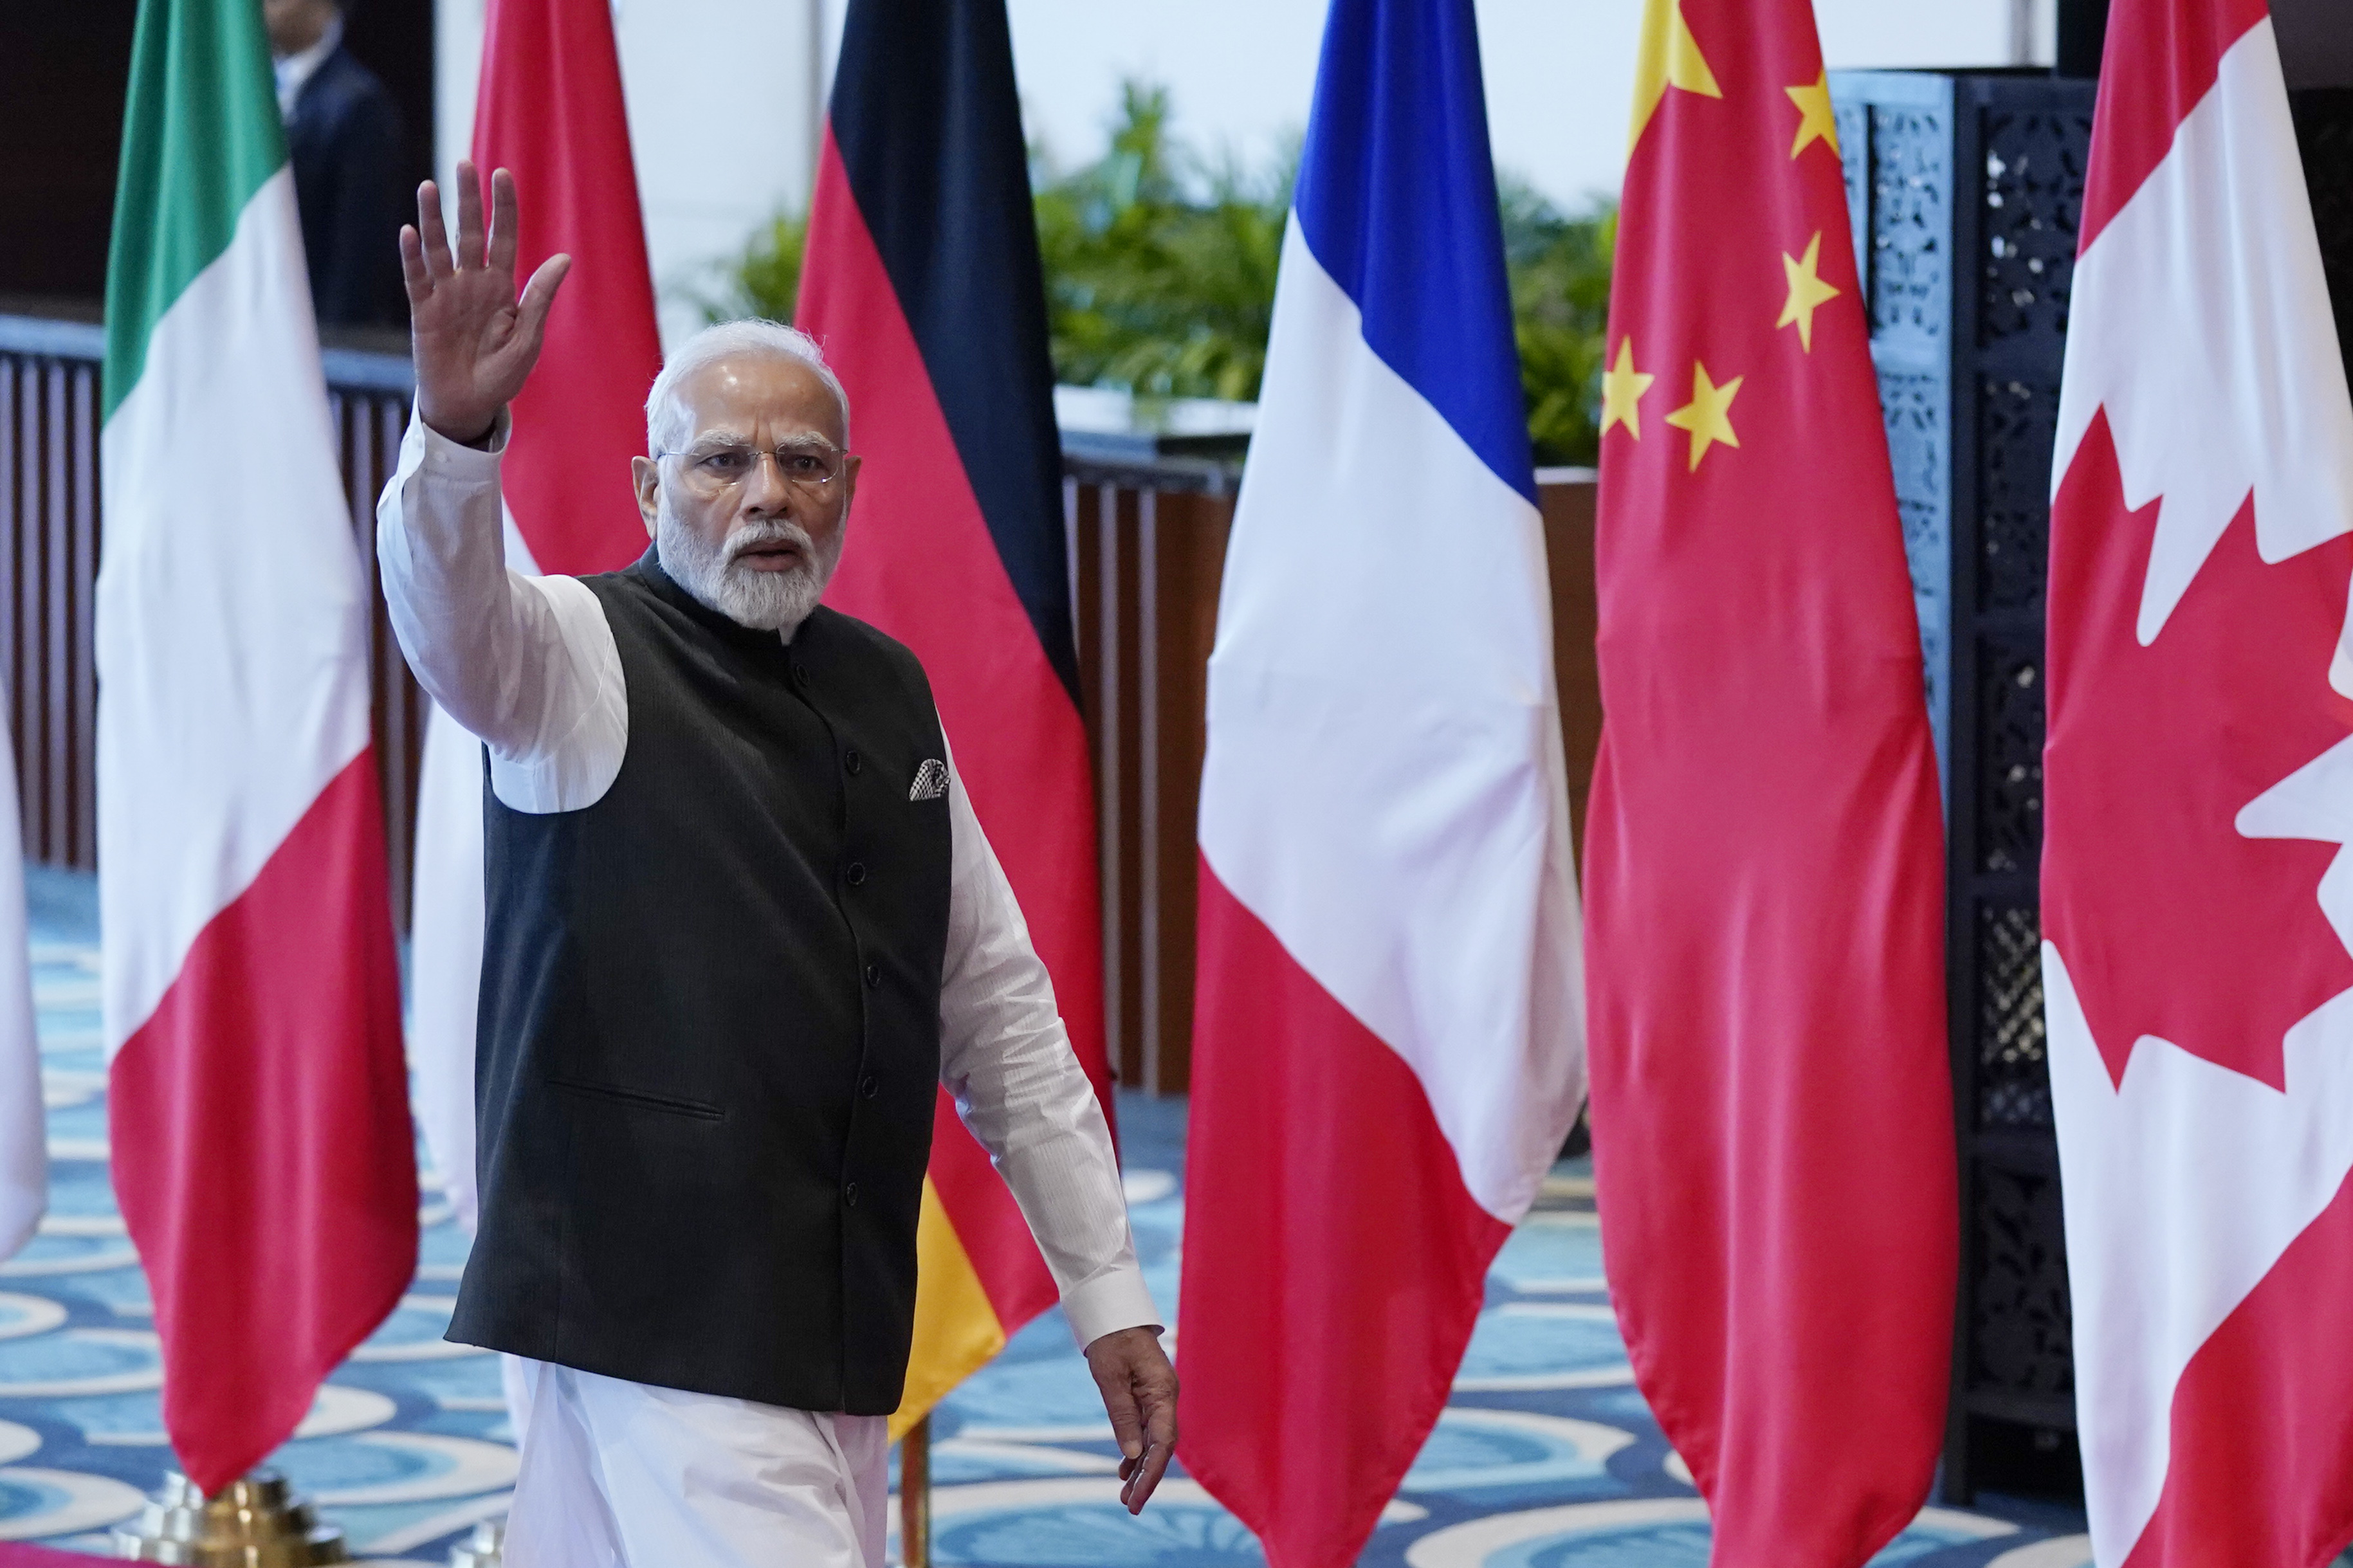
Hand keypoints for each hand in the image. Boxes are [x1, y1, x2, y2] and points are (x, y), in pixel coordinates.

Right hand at [399, 161, 570, 445]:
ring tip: (430, 187)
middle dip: (468, 200)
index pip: (503, 238)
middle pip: (470, 233)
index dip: (503, 207)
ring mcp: (446, 294)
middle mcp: (472, 283)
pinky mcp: (423, 311)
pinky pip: (417, 278)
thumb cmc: (501, 375)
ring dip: (434, 219)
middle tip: (465, 164)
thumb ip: (539, 298)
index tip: (502, 174)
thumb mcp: (528, 339)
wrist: (469, 405)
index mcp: (502, 287)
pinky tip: (409, 231)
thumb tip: (563, 257)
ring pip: (439, 248)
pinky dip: (412, 256)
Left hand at [1084, 1326, 1176, 1513]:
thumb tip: (1131, 1455)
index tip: (1137, 1498)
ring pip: (1154, 1441)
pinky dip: (1136, 1451)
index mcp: (1163, 1392)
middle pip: (1161, 1447)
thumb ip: (1122, 1415)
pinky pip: (1146, 1429)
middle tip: (1130, 1507)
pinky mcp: (1147, 1396)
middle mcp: (1165, 1397)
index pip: (1163, 1443)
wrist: (1113, 1310)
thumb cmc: (1111, 1338)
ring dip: (1140, 1468)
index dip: (1151, 1473)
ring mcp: (1158, 1397)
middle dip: (1147, 1478)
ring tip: (1126, 1497)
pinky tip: (1125, 1470)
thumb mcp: (1110, 1377)